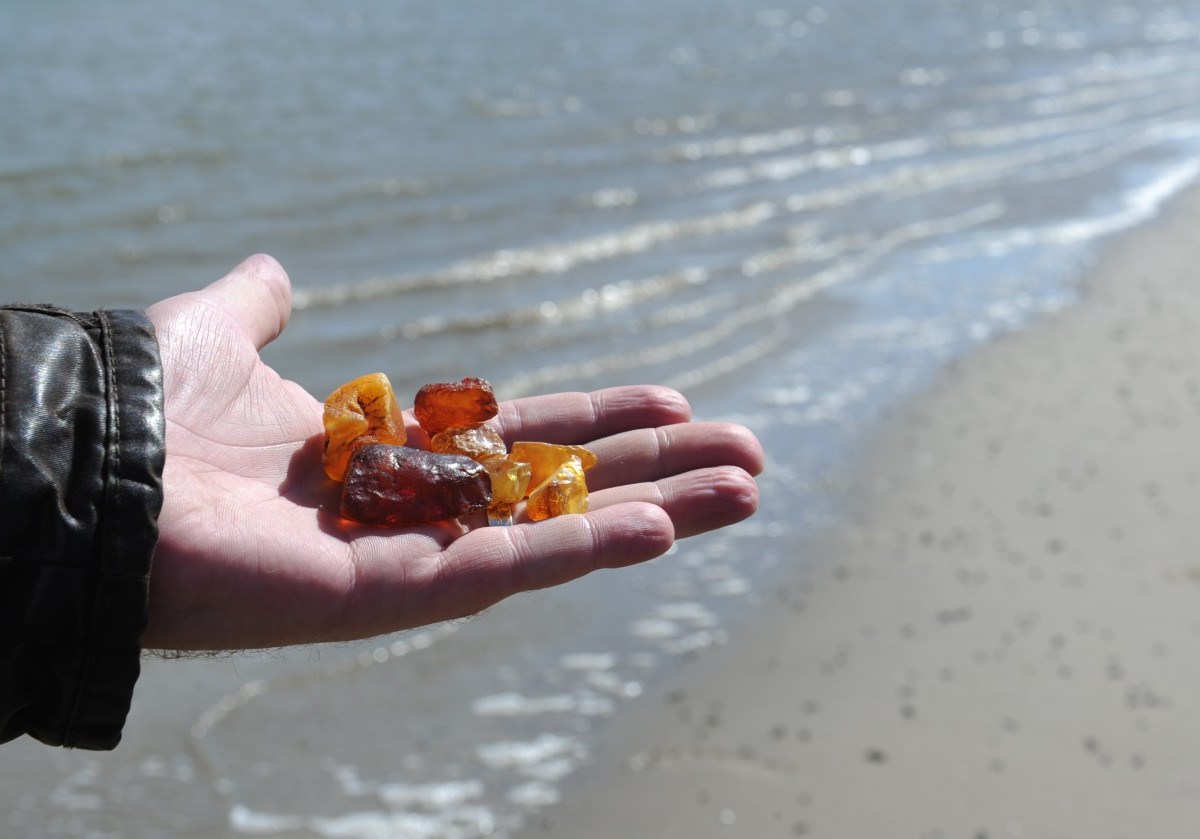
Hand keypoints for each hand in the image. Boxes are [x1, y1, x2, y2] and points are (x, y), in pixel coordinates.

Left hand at [143, 255, 762, 649]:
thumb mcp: (212, 337)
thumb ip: (254, 308)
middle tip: (752, 459)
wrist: (75, 470)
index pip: (519, 438)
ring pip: (554, 536)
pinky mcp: (386, 595)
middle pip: (561, 488)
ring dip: (653, 516)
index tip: (673, 403)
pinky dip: (580, 550)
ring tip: (745, 493)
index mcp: (387, 456)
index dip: (597, 423)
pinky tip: (658, 530)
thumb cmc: (140, 411)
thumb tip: (276, 273)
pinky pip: (499, 572)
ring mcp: (407, 559)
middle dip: (657, 475)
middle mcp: (413, 513)